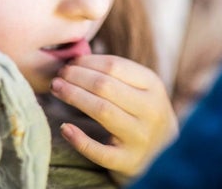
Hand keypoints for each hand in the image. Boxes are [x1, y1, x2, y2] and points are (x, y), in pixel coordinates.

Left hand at [50, 54, 178, 184]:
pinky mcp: (129, 161)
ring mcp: (141, 137)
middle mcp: (151, 111)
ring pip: (101, 111)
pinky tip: (64, 128)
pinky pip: (99, 151)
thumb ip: (115, 73)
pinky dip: (79, 139)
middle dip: (76, 77)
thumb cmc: (142, 112)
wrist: (166, 155)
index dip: (87, 62)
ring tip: (56, 89)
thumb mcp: (141, 89)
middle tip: (59, 75)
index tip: (70, 62)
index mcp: (154, 86)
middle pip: (104, 86)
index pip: (114, 66)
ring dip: (73, 96)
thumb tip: (76, 59)